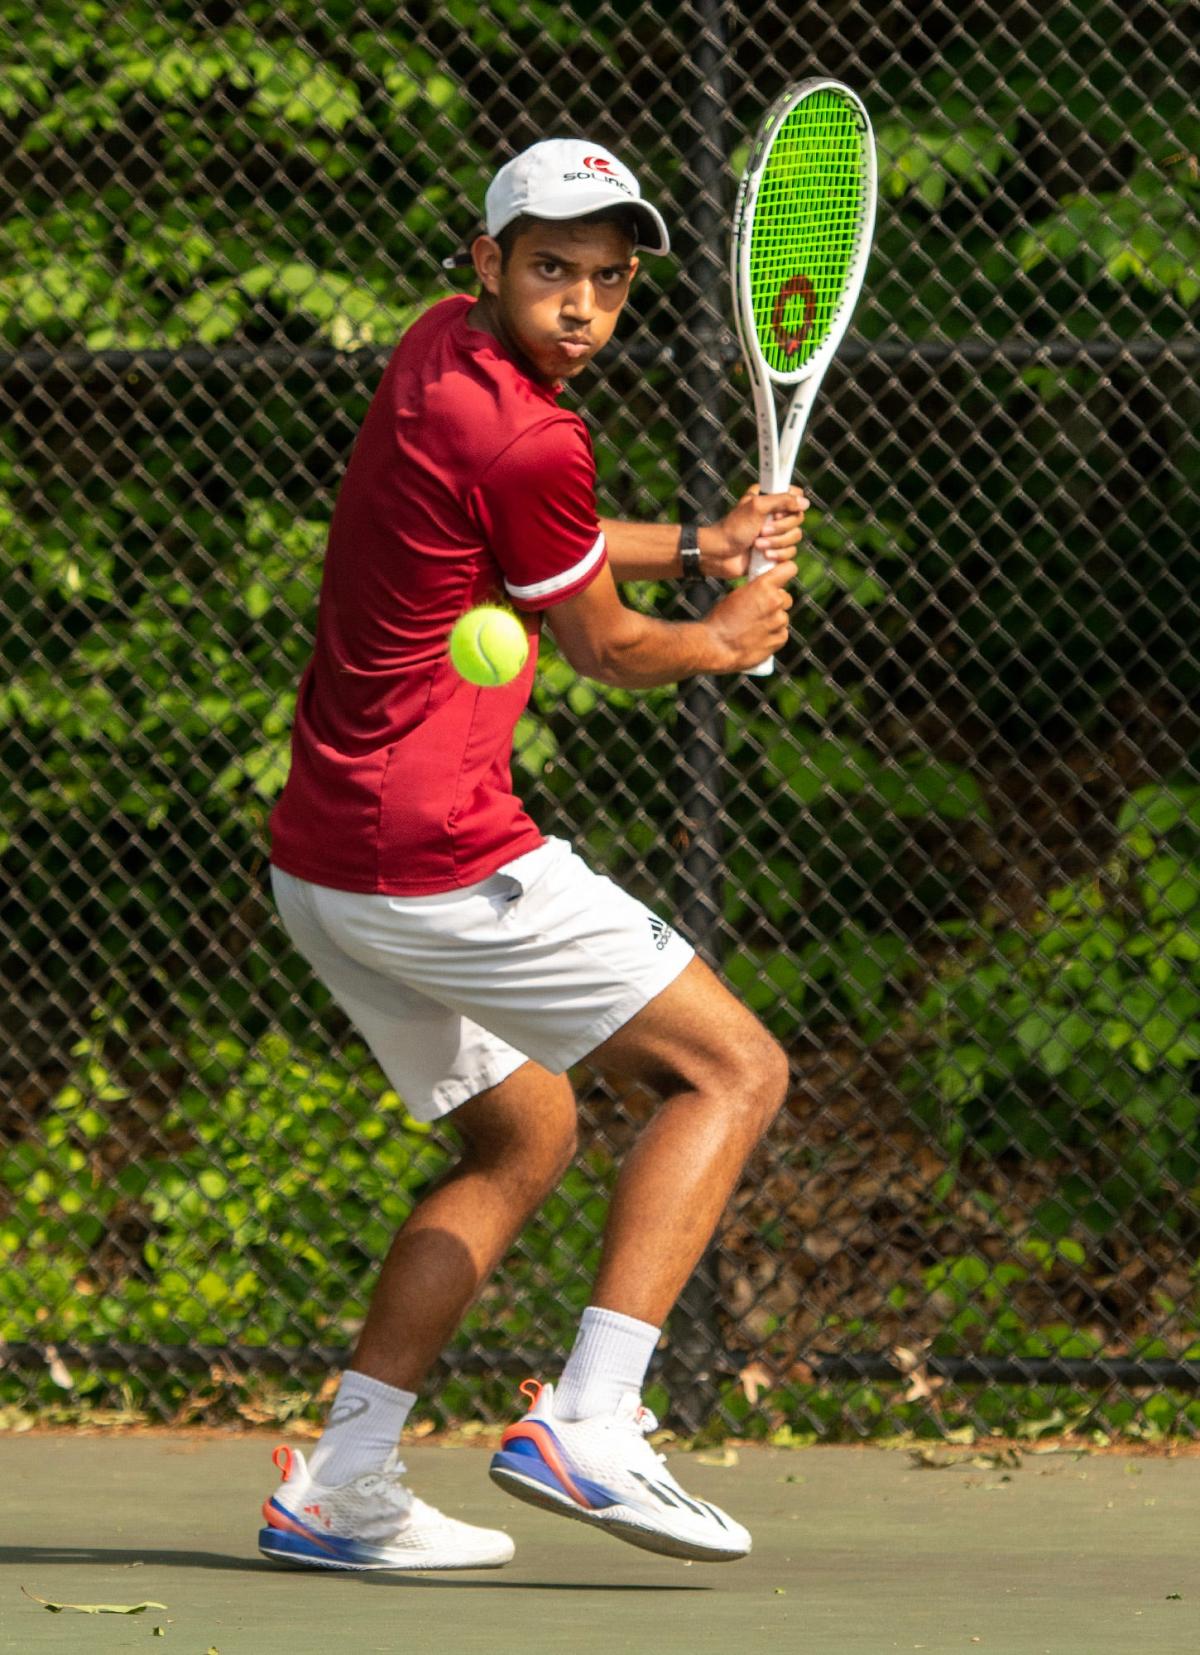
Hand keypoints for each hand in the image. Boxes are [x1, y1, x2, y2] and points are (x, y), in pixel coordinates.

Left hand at [700, 484, 808, 578]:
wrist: (720, 554)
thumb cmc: (733, 528)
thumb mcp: (756, 507)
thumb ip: (782, 500)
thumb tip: (805, 503)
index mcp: (770, 498)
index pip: (796, 495)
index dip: (790, 505)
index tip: (776, 512)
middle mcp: (775, 514)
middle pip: (798, 518)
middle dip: (780, 528)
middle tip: (761, 531)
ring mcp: (776, 533)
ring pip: (795, 536)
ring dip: (776, 542)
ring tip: (757, 544)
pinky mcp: (776, 550)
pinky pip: (790, 552)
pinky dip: (777, 555)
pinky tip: (763, 556)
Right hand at [704, 557, 797, 671]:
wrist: (716, 646)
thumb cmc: (721, 620)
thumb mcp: (737, 594)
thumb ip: (756, 589)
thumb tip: (766, 589)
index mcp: (763, 585)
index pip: (789, 569)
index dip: (785, 573)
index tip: (782, 578)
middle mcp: (775, 601)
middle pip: (786, 597)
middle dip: (776, 602)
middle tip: (760, 610)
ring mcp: (779, 621)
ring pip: (783, 617)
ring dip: (773, 621)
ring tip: (755, 627)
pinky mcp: (780, 639)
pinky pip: (782, 633)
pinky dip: (773, 636)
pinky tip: (758, 638)